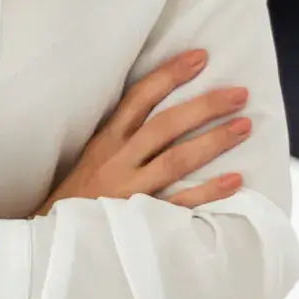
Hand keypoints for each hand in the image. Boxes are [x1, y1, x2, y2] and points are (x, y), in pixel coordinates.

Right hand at [45, 48, 253, 212]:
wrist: (54, 241)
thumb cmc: (78, 197)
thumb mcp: (91, 158)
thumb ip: (122, 137)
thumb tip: (159, 108)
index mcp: (106, 141)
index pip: (139, 98)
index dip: (170, 75)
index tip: (200, 57)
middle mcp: (119, 161)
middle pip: (165, 125)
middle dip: (204, 107)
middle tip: (239, 94)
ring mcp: (131, 190)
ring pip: (176, 159)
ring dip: (213, 141)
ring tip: (244, 126)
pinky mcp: (142, 219)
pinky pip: (181, 203)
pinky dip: (209, 191)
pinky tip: (235, 179)